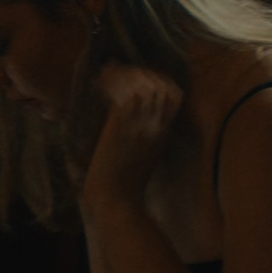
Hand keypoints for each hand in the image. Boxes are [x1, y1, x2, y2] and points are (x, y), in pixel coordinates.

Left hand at [81, 64, 184, 206]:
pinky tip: (97, 84)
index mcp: (163, 132)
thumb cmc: (123, 183)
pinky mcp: (122, 125)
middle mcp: (156, 125)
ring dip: (122, 75)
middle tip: (115, 73)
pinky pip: (123, 92)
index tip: (137, 78)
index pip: (174, 93)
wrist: (116, 200)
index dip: (159, 79)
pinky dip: (110, 82)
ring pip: (142, 83)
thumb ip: (143, 134)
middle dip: (138, 72)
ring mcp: (141, 124)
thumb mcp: (143, 155)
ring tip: (104, 77)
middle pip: (159, 83)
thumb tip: (129, 116)